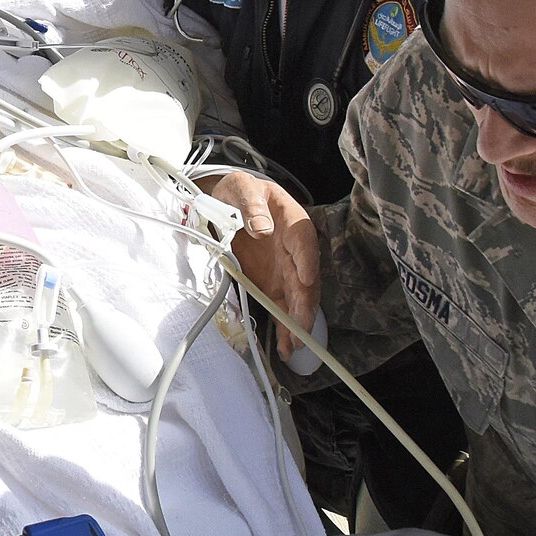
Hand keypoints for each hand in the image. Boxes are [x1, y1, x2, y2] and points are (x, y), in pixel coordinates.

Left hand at [199, 170, 321, 356]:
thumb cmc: (240, 191)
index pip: (304, 242)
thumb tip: (262, 227)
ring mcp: (285, 270)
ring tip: (293, 346)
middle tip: (300, 326)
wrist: (228, 201)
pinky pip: (282, 307)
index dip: (307, 261)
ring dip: (297, 322)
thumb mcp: (242, 188)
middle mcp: (295, 251)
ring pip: (297, 299)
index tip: (306, 279)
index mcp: (293, 223)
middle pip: (305, 278)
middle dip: (304, 304)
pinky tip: (285, 347)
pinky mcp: (273, 284)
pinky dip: (284, 326)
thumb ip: (251, 204)